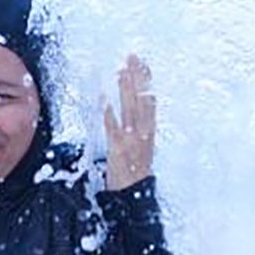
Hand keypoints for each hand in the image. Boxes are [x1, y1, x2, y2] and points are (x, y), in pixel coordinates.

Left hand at [102, 54, 155, 189]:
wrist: (134, 196)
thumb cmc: (135, 172)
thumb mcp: (141, 148)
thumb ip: (139, 130)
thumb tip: (134, 110)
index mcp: (150, 131)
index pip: (150, 100)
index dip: (147, 81)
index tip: (143, 63)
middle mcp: (143, 133)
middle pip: (142, 100)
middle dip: (137, 78)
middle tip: (132, 58)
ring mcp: (131, 140)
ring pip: (129, 109)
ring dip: (125, 89)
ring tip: (121, 70)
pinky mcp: (117, 149)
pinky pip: (112, 128)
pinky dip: (109, 113)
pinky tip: (104, 99)